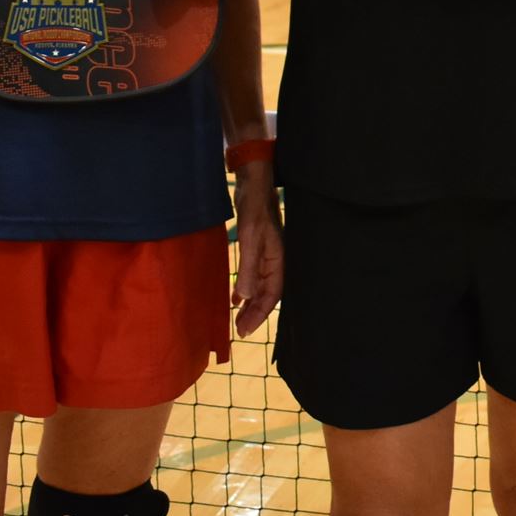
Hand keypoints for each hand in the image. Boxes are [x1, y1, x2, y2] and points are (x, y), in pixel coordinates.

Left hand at [232, 166, 284, 336]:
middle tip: (240, 331)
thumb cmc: (255, 208)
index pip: (273, 294)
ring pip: (261, 286)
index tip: (245, 330)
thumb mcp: (250, 238)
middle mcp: (276, 260)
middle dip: (255, 314)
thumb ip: (250, 267)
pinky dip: (246, 289)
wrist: (254, 183)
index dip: (260, 314)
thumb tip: (247, 296)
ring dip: (251, 303)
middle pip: (268, 294)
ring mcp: (267, 254)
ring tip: (239, 320)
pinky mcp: (258, 248)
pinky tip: (237, 298)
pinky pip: (255, 275)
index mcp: (279, 259)